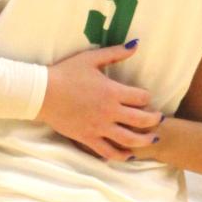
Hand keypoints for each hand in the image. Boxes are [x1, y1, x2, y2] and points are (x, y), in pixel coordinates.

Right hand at [39, 44, 161, 160]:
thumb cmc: (65, 73)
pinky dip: (120, 155)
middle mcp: (109, 112)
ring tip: (152, 139)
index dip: (148, 98)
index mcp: (112, 92)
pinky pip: (108, 151)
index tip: (146, 98)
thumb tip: (136, 45)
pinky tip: (128, 155)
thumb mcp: (91, 58)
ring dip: (144, 140)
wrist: (42, 93)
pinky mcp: (87, 138)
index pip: (141, 97)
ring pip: (129, 139)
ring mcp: (99, 127)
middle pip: (141, 120)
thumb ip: (115, 53)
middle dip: (154, 120)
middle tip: (158, 119)